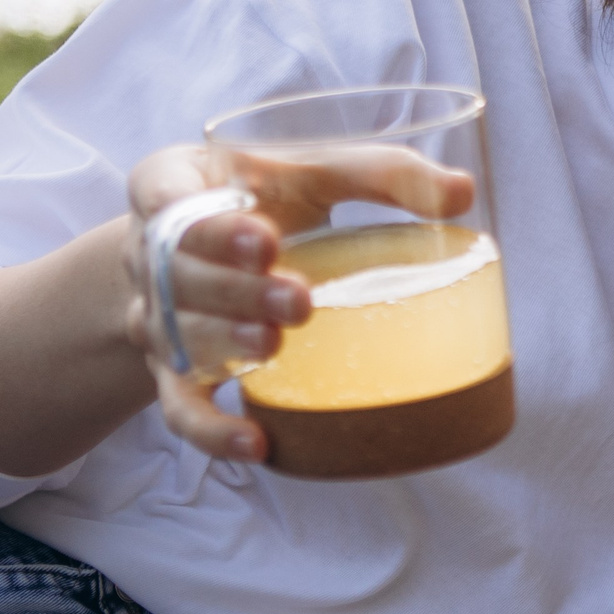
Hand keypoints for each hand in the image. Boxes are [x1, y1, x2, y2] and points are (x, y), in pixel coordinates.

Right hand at [120, 142, 474, 460]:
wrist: (198, 256)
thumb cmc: (267, 200)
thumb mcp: (313, 172)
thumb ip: (381, 175)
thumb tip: (463, 192)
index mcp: (175, 185)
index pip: (158, 189)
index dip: (203, 218)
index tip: (263, 235)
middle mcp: (151, 251)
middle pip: (178, 270)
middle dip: (236, 288)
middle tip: (298, 299)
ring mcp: (159, 316)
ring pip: (179, 334)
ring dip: (226, 344)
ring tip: (274, 347)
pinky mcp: (174, 371)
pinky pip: (180, 407)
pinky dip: (212, 430)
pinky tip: (256, 442)